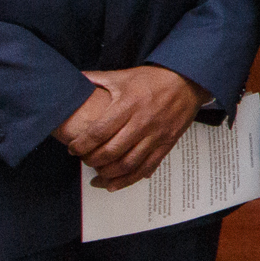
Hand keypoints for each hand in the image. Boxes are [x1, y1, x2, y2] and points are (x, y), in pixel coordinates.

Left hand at [58, 65, 207, 189]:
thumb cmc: (153, 79)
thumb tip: (72, 80)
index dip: (81, 144)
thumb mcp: (123, 76)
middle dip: (92, 160)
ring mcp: (156, 134)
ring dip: (108, 174)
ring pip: (128, 164)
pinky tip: (114, 185)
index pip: (99, 132)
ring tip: (96, 174)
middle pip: (111, 151)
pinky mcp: (167, 143)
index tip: (73, 149)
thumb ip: (96, 79)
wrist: (187, 80)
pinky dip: (129, 180)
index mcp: (128, 104)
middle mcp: (142, 122)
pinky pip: (146, 167)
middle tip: (84, 159)